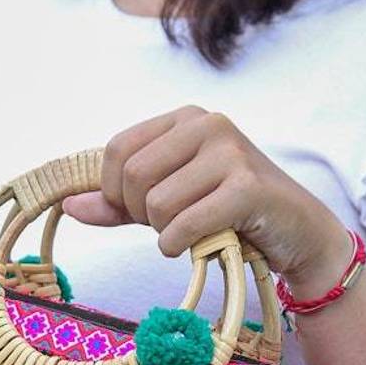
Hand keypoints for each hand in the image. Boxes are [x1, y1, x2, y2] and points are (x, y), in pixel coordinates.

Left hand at [62, 105, 353, 297]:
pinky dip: (181, 246)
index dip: (114, 193)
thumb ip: (117, 203)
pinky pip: (185, 224)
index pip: (117, 150)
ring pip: (157, 204)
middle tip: (170, 226)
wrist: (297, 231)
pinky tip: (199, 245)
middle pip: (133, 177)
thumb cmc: (229, 214)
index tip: (139, 212)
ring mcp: (230, 151)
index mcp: (184, 119)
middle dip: (140, 216)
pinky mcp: (247, 186)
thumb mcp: (167, 202)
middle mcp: (207, 123)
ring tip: (194, 232)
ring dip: (166, 233)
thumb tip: (68, 205)